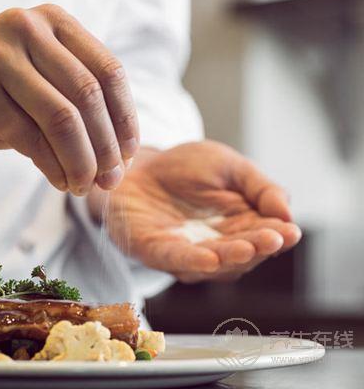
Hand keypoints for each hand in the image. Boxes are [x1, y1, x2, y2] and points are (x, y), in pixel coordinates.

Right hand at [0, 5, 137, 194]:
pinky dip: (55, 167)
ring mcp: (2, 57)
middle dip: (107, 146)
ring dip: (83, 162)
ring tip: (84, 186)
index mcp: (50, 22)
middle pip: (90, 95)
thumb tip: (119, 156)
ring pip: (66, 118)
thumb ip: (73, 104)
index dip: (125, 118)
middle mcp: (28, 29)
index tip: (128, 154)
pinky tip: (60, 182)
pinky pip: (34, 139)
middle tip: (111, 180)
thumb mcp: (33, 85)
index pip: (108, 71)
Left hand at [88, 140, 301, 282]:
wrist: (136, 163)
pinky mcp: (153, 251)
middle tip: (273, 239)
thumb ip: (260, 188)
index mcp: (238, 227)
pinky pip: (174, 259)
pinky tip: (209, 259)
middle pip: (242, 254)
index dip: (277, 236)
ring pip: (212, 263)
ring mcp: (185, 253)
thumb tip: (287, 214)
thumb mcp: (229, 166)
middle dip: (257, 247)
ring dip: (229, 258)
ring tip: (247, 248)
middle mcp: (214, 246)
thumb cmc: (184, 167)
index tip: (290, 232)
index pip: (263, 236)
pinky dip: (191, 261)